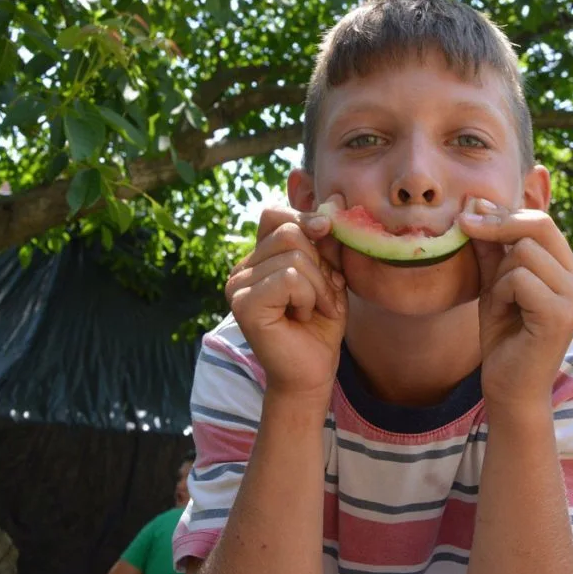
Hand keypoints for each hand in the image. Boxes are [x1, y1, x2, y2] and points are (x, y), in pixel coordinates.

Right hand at [225, 196, 347, 402]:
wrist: (312, 372)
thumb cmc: (320, 325)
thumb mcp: (330, 274)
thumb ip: (326, 241)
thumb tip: (334, 201)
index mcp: (257, 258)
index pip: (275, 214)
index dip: (306, 220)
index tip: (327, 234)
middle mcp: (241, 269)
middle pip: (289, 232)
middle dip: (320, 264)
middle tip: (320, 296)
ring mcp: (237, 286)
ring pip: (295, 256)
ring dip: (319, 287)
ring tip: (312, 310)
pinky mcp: (244, 304)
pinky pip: (291, 278)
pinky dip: (310, 297)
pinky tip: (304, 317)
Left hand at [457, 199, 572, 412]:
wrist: (509, 390)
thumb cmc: (504, 338)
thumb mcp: (494, 285)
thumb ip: (492, 248)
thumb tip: (477, 204)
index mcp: (568, 271)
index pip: (541, 222)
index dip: (502, 214)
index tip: (467, 215)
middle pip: (538, 226)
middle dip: (497, 227)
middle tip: (464, 230)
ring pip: (525, 252)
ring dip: (499, 274)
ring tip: (499, 301)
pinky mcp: (560, 315)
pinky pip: (520, 279)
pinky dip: (502, 292)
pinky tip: (504, 313)